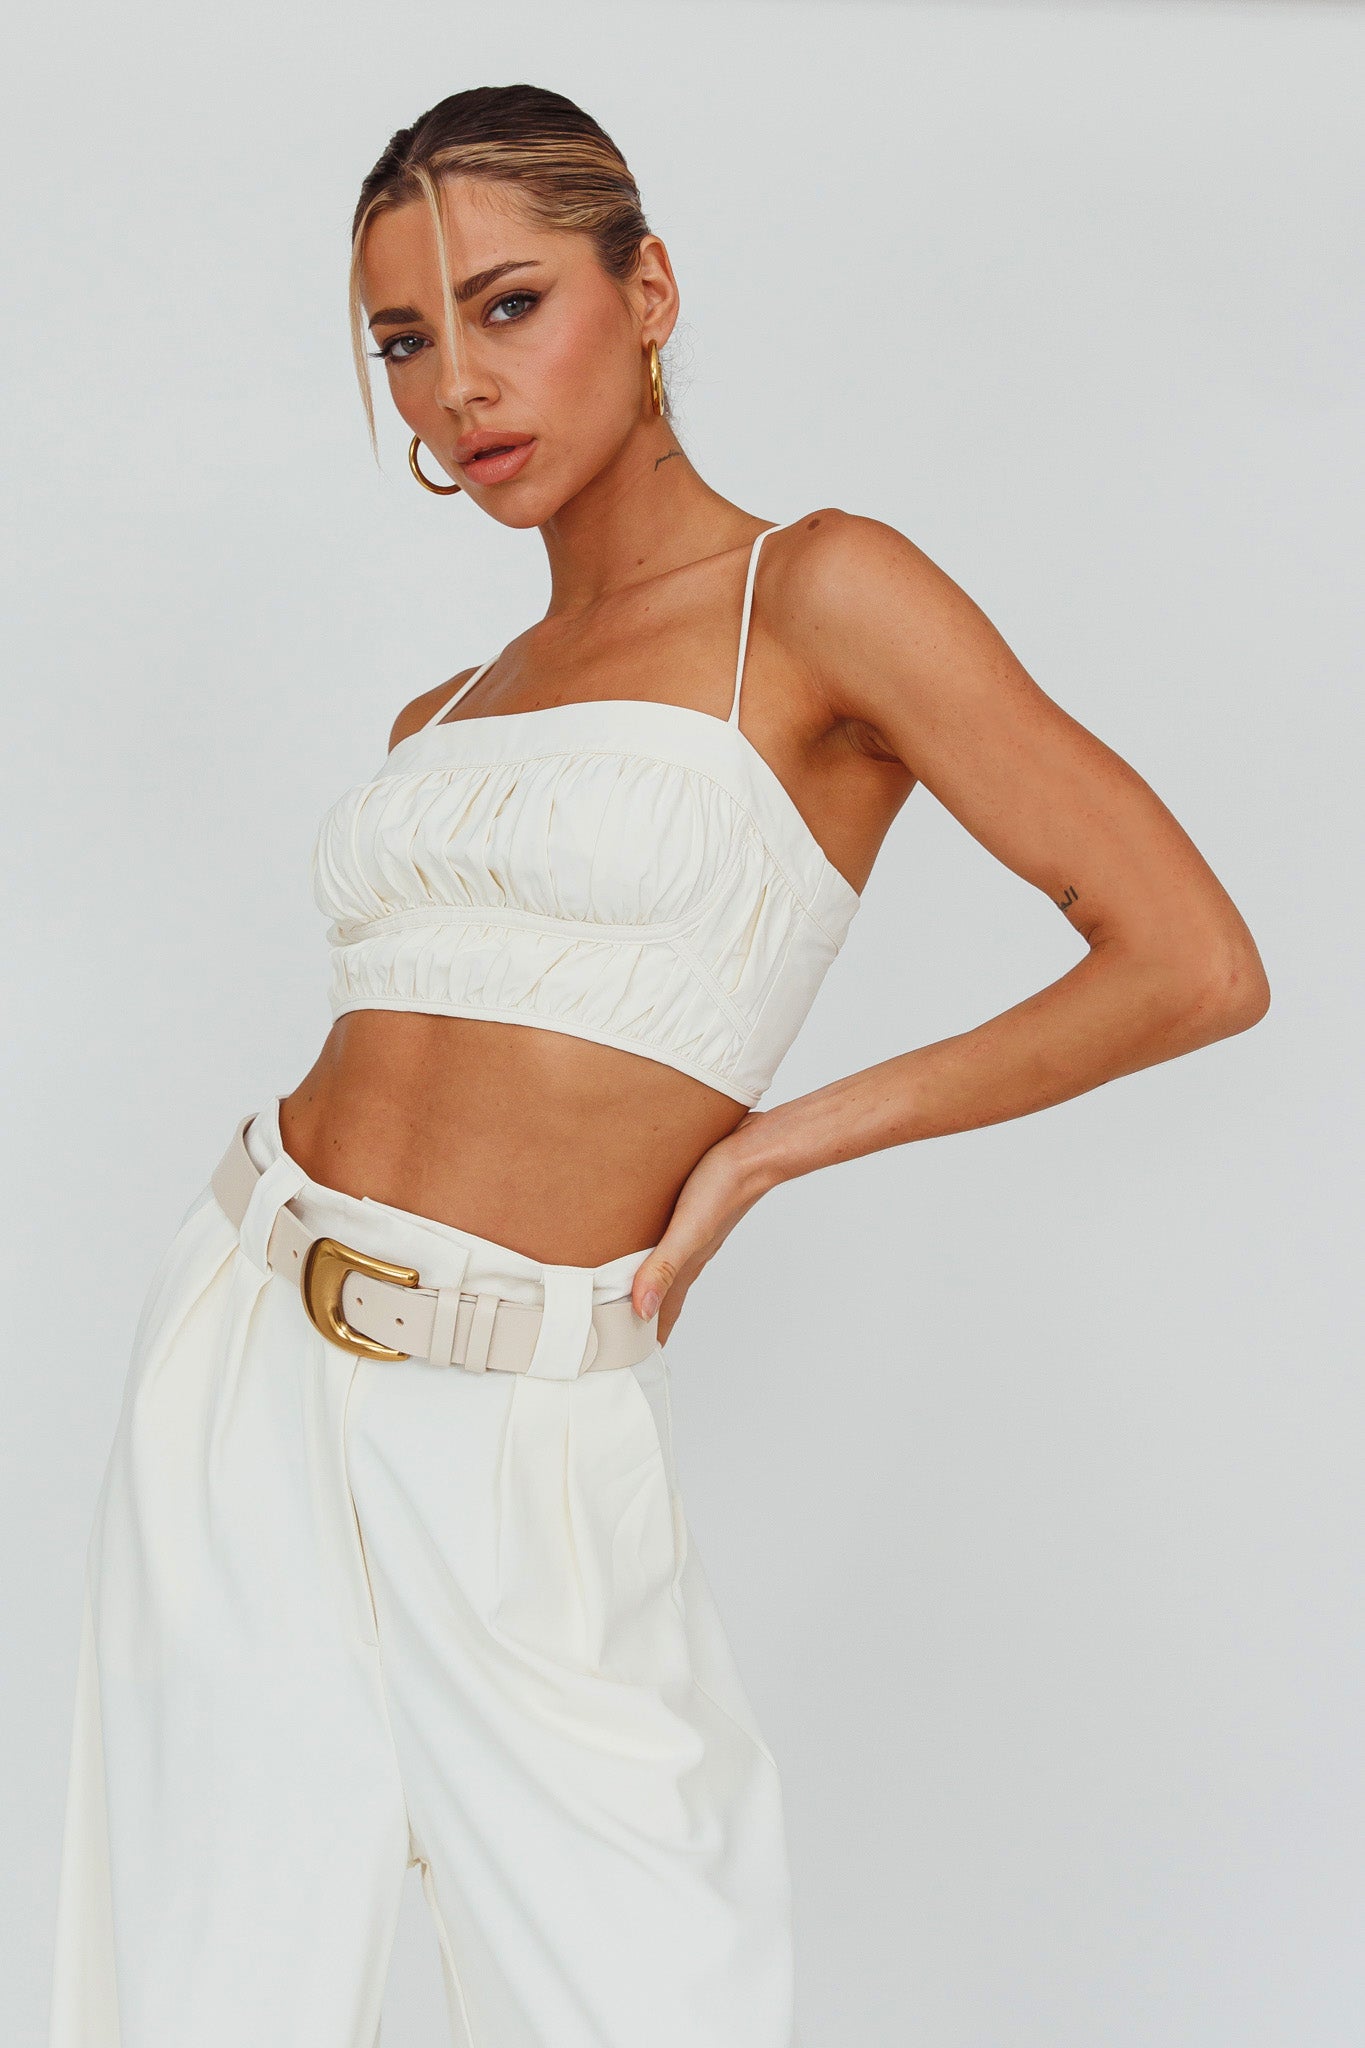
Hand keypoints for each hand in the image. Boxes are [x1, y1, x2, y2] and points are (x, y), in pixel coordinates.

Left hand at [630, 1112, 776, 1343]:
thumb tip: (641, 1309)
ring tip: (628, 1287)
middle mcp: (691, 1252)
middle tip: (622, 1329)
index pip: (665, 1311)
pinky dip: (654, 1248)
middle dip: (645, 1313)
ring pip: (667, 1264)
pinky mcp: (694, 1207)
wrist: (756, 1150)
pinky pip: (668, 1236)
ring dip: (650, 1280)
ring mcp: (695, 1231)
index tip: (633, 1356)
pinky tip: (647, 1236)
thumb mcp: (687, 1231)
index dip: (650, 1334)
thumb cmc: (723, 1187)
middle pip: (664, 1291)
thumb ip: (663, 1268)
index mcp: (688, 1264)